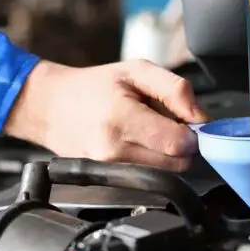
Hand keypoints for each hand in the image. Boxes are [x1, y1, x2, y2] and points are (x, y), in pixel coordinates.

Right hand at [4, 59, 207, 171]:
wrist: (50, 106)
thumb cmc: (93, 86)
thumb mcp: (136, 70)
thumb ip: (175, 89)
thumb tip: (200, 117)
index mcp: (122, 119)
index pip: (178, 144)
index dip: (192, 133)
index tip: (187, 121)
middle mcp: (114, 150)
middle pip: (177, 163)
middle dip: (181, 144)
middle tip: (166, 122)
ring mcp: (109, 169)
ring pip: (164, 173)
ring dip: (166, 154)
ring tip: (148, 131)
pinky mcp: (107, 180)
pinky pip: (146, 176)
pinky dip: (151, 162)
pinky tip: (136, 143)